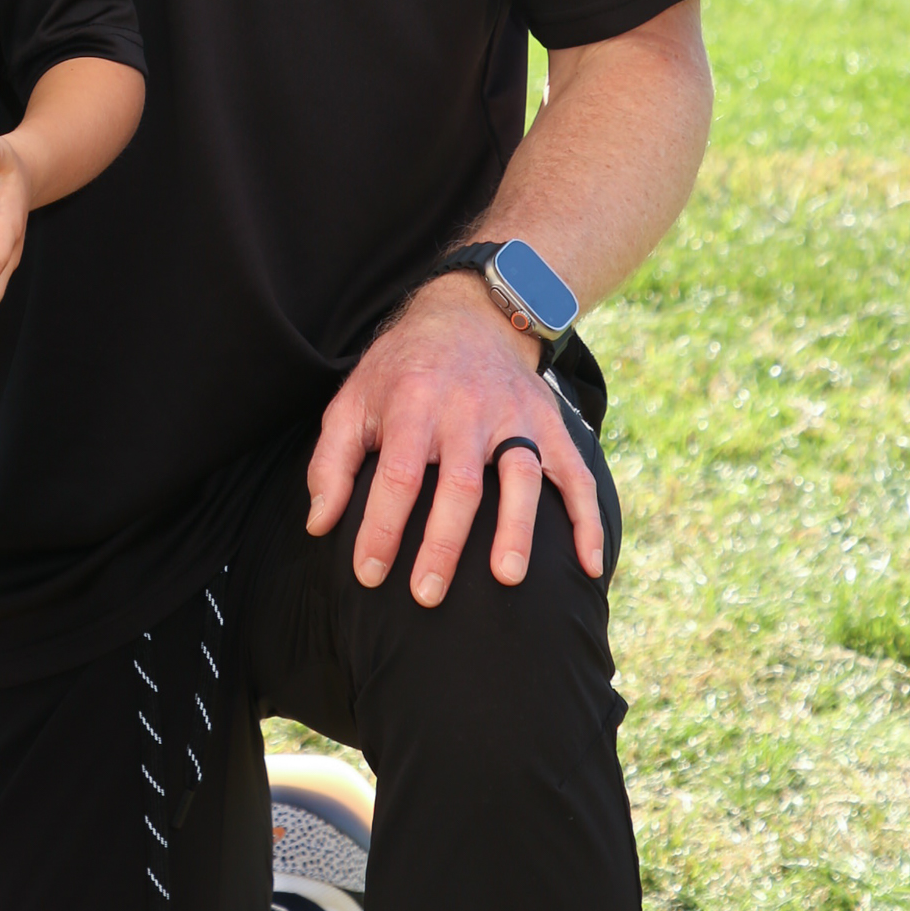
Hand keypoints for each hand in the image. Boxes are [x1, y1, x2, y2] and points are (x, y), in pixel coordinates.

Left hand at [305, 275, 605, 601]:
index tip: (368, 574)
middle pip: (459, 483)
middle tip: (427, 594)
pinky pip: (576, 474)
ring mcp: (514, 416)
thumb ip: (332, 463)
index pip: (398, 475)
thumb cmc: (400, 372)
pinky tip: (589, 566)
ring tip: (507, 579)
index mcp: (413, 403)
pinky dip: (587, 520)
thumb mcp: (353, 401)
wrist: (466, 316)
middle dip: (443, 543)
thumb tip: (320, 525)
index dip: (381, 527)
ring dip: (517, 529)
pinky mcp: (549, 424)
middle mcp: (466, 408)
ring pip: (521, 476)